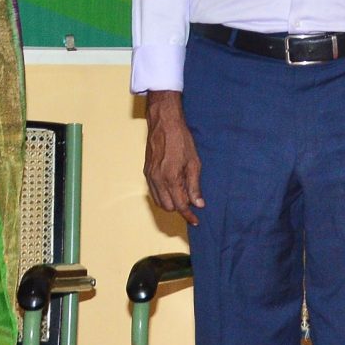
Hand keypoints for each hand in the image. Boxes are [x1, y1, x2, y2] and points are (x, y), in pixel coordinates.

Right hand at [144, 91, 203, 223]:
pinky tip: (173, 188)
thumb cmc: (181, 140)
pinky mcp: (146, 172)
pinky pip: (153, 191)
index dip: (189, 215)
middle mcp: (157, 180)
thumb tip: (198, 204)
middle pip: (168, 207)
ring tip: (183, 195)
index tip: (196, 221)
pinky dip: (163, 195)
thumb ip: (194, 186)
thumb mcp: (194, 163)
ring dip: (171, 203)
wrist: (164, 123)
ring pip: (158, 201)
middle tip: (192, 202)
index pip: (180, 205)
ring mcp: (149, 176)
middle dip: (180, 208)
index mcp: (170, 178)